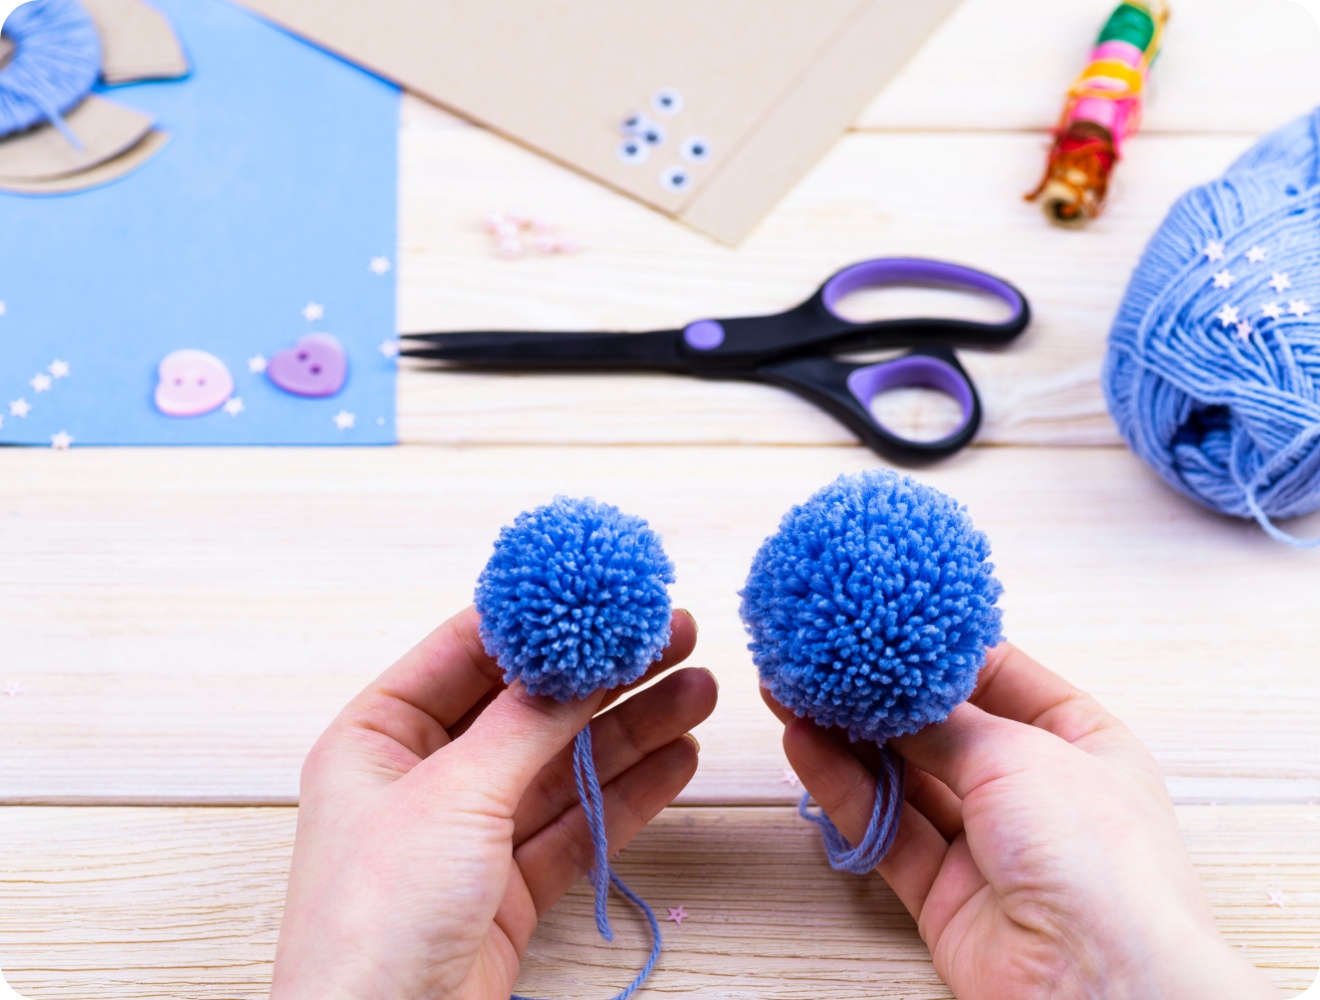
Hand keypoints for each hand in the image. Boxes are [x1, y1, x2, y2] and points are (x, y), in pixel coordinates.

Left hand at [270, 606, 715, 999]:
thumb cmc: (373, 921)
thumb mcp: (452, 796)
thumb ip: (524, 724)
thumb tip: (576, 661)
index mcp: (377, 738)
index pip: (466, 654)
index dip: (537, 621)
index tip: (601, 593)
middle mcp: (423, 779)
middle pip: (528, 707)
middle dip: (603, 674)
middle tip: (671, 634)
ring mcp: (469, 834)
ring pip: (564, 764)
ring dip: (633, 728)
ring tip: (698, 689)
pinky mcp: (509, 887)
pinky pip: (579, 823)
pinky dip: (629, 792)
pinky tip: (677, 758)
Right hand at [765, 643, 1279, 999]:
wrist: (1100, 985)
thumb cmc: (1100, 858)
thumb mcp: (1019, 754)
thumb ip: (943, 720)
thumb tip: (890, 687)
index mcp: (1078, 742)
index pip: (997, 677)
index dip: (938, 651)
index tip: (880, 620)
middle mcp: (1032, 790)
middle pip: (939, 729)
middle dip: (877, 696)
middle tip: (818, 660)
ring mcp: (985, 843)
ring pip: (902, 779)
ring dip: (847, 739)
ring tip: (792, 696)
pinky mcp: (942, 892)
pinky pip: (884, 829)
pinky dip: (844, 790)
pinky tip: (806, 748)